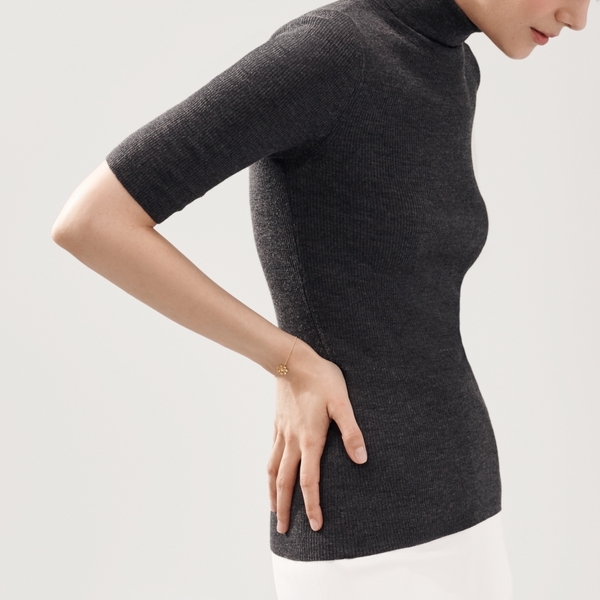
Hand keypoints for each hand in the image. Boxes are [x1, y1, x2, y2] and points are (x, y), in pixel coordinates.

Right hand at [267, 340, 367, 533]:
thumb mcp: (342, 402)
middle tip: (283, 530)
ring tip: (273, 509)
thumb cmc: (321, 379)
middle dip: (285, 509)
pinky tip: (272, 472)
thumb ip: (351, 431)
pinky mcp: (278, 423)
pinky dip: (271, 470)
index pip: (309, 481)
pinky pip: (271, 453)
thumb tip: (361, 459)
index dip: (313, 505)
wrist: (291, 359)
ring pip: (273, 469)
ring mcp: (282, 433)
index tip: (316, 525)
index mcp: (310, 439)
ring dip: (273, 493)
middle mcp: (292, 441)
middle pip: (285, 482)